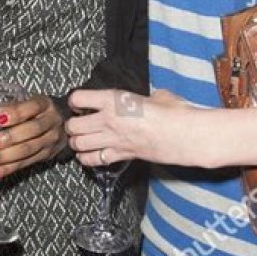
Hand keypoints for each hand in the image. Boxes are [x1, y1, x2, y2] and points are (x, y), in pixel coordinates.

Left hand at [0, 95, 66, 181]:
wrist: (65, 124)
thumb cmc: (37, 111)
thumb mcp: (27, 104)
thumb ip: (5, 108)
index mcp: (45, 105)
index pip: (31, 108)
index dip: (15, 113)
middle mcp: (51, 123)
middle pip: (31, 132)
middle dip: (8, 139)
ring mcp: (50, 142)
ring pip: (27, 151)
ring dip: (3, 158)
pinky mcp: (45, 156)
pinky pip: (24, 164)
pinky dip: (6, 170)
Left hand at [66, 88, 193, 168]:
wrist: (184, 135)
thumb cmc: (174, 113)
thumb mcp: (157, 95)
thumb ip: (146, 97)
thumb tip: (150, 99)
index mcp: (113, 100)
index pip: (78, 98)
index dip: (75, 100)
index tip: (80, 102)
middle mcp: (108, 120)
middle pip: (73, 125)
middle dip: (72, 125)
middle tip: (78, 123)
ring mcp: (113, 140)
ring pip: (79, 144)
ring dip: (76, 142)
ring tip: (81, 139)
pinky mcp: (121, 155)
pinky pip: (94, 160)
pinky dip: (87, 159)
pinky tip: (89, 154)